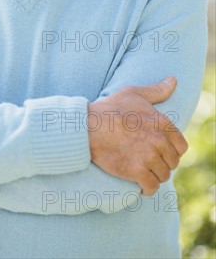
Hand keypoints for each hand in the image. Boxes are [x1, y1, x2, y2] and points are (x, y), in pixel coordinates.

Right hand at [87, 77, 187, 195]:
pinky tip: (139, 184)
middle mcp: (158, 140)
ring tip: (143, 171)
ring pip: (163, 176)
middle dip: (162, 163)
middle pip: (172, 162)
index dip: (172, 150)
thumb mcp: (133, 94)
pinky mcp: (136, 171)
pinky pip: (151, 187)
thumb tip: (173, 81)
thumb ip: (157, 90)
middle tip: (149, 161)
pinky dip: (147, 188)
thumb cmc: (109, 109)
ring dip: (154, 176)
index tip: (160, 151)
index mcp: (161, 122)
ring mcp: (148, 157)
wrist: (87, 127)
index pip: (181, 145)